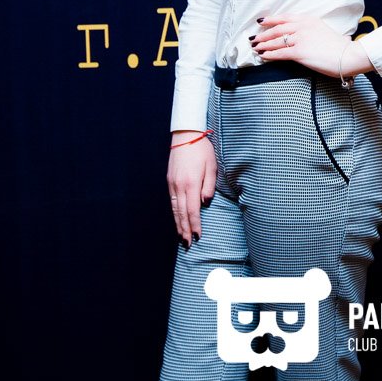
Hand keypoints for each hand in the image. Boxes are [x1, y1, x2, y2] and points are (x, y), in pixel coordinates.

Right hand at [167, 130, 214, 247]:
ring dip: (178, 224)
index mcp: (191, 183)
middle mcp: (179, 186)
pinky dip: (174, 213)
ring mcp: (172, 184)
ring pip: (174, 209)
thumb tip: (204, 202)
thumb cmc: (202, 150)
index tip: (198, 236)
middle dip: (185, 229)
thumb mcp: (212, 166)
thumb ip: (209, 185)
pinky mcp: (169, 181)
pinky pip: (172, 201)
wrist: (185, 136)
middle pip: (182, 213)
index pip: (193, 210)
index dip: (195, 224)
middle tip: (187, 244)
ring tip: (181, 236)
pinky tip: (177, 219)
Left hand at [251, 14, 374, 77]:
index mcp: (309, 20)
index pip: (285, 17)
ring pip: (276, 41)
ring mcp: (300, 38)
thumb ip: (314, 30)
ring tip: (256, 48)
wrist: (348, 55)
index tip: (261, 22)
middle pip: (277, 29)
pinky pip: (280, 53)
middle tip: (254, 38)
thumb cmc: (340, 47)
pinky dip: (269, 54)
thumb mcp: (325, 30)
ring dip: (263, 45)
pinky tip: (263, 56)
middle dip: (263, 34)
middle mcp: (302, 26)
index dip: (271, 20)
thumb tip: (309, 37)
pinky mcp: (299, 51)